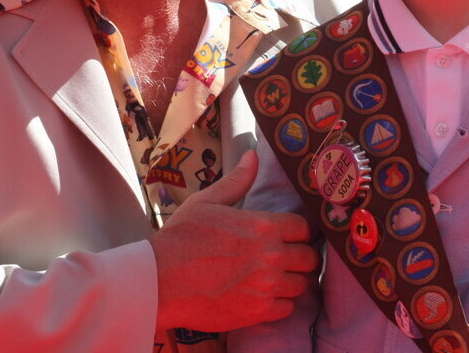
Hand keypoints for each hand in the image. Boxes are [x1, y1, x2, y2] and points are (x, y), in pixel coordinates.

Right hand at [149, 150, 318, 331]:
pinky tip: (265, 295)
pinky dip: (281, 302)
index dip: (300, 231)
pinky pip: (287, 308)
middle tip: (287, 257)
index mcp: (263, 226)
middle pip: (309, 258)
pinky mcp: (258, 312)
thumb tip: (252, 156)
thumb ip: (236, 181)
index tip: (292, 235)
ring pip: (301, 284)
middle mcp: (271, 256)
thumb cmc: (180, 239)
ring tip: (276, 277)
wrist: (159, 281)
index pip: (305, 228)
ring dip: (292, 280)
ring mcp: (266, 286)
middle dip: (301, 256)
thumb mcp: (206, 202)